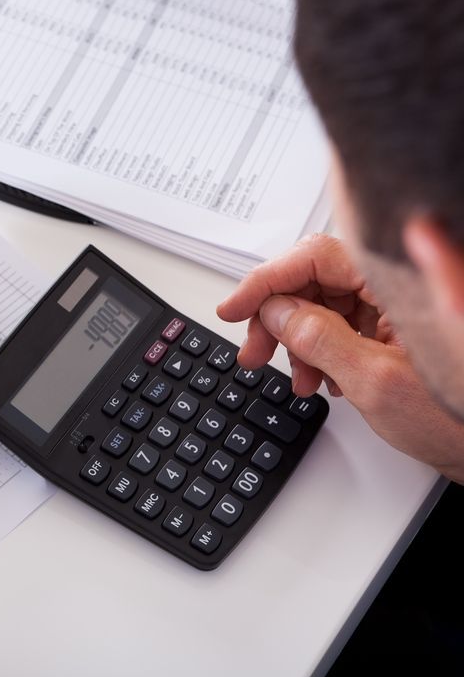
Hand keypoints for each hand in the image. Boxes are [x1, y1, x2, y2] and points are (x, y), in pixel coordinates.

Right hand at [217, 234, 463, 480]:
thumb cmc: (459, 419)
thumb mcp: (376, 381)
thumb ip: (319, 339)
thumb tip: (277, 311)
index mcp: (398, 282)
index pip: (315, 257)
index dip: (267, 282)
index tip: (236, 308)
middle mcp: (395, 286)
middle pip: (313, 280)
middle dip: (276, 316)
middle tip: (255, 351)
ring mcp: (395, 307)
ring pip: (321, 305)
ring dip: (297, 341)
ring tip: (295, 378)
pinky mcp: (393, 328)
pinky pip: (340, 326)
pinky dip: (319, 351)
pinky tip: (320, 378)